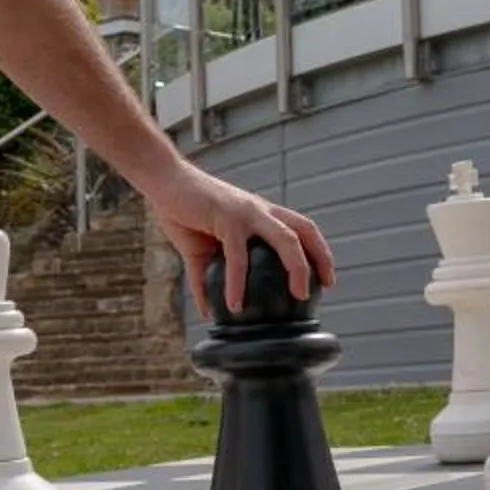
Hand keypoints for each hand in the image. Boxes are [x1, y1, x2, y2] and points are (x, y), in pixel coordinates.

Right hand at [143, 164, 334, 317]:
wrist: (162, 181)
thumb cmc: (184, 210)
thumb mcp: (199, 249)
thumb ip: (207, 276)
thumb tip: (209, 309)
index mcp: (259, 215)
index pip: (300, 229)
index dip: (318, 252)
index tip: (326, 279)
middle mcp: (259, 211)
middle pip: (303, 231)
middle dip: (320, 257)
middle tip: (327, 286)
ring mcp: (246, 212)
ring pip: (285, 239)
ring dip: (297, 267)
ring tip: (298, 295)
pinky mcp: (226, 218)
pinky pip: (238, 255)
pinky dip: (236, 283)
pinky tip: (234, 304)